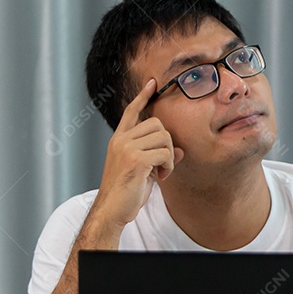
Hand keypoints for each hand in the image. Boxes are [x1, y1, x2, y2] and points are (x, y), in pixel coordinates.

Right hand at [91, 79, 184, 232]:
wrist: (112, 210)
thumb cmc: (126, 192)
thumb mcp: (144, 171)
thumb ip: (158, 156)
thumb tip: (180, 150)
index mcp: (118, 140)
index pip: (131, 112)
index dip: (142, 97)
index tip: (152, 83)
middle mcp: (120, 140)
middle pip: (157, 123)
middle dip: (167, 142)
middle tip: (163, 164)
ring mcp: (126, 148)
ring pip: (163, 137)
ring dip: (169, 155)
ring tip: (162, 171)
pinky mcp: (135, 159)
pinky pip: (166, 153)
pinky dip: (169, 165)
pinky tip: (162, 177)